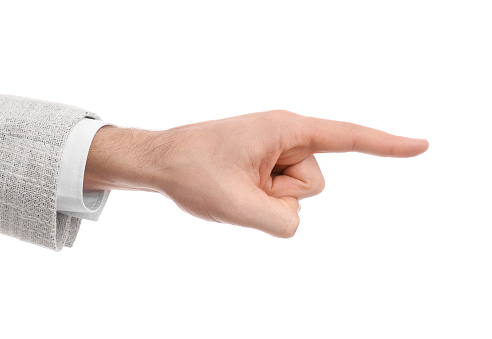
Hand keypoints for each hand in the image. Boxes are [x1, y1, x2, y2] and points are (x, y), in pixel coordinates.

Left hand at [84, 110, 428, 236]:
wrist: (161, 160)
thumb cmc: (193, 173)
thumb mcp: (237, 205)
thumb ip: (282, 222)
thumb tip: (295, 220)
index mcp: (286, 129)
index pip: (348, 138)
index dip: (387, 145)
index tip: (422, 146)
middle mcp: (286, 134)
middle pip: (313, 182)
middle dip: (281, 194)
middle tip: (241, 183)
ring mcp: (276, 149)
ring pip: (296, 192)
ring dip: (267, 197)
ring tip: (234, 183)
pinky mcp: (266, 161)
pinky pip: (280, 192)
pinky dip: (260, 197)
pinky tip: (234, 184)